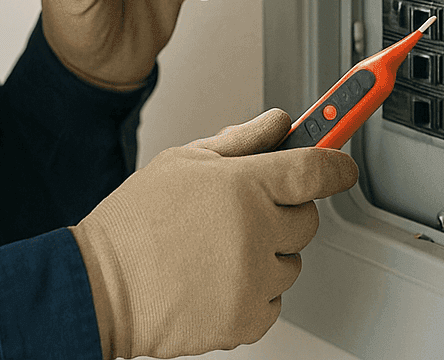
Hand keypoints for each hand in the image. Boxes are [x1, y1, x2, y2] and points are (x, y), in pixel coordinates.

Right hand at [71, 108, 358, 358]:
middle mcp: (255, 231)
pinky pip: (274, 301)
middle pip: (307, 219)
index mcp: (242, 184)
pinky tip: (215, 279)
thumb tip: (278, 124)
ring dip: (267, 255)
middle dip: (283, 212)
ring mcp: (254, 279)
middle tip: (241, 212)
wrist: (101, 286)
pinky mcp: (247, 320)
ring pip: (290, 262)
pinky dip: (253, 293)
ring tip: (216, 250)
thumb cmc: (134, 223)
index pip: (314, 169)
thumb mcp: (182, 160)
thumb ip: (240, 140)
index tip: (342, 165)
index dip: (336, 163)